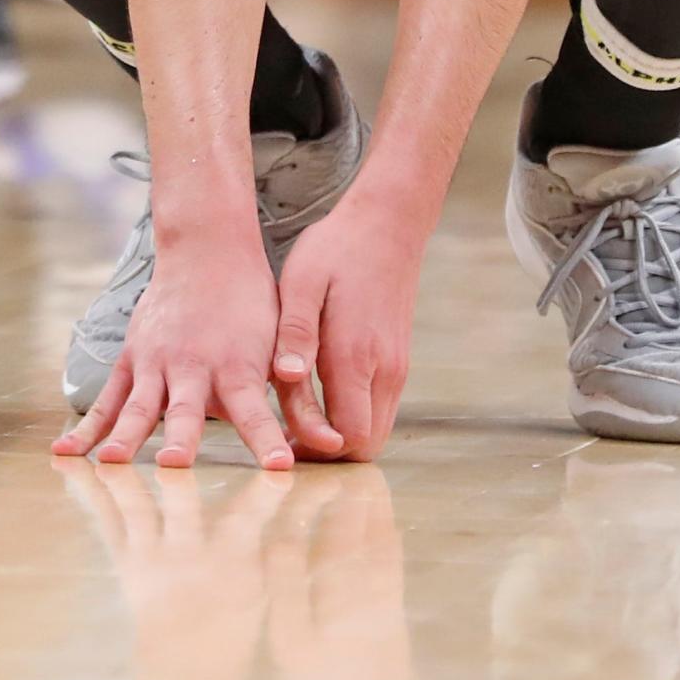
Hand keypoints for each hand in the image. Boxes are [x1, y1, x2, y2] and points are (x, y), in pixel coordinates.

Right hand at [51, 236, 343, 468]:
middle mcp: (194, 366)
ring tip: (112, 466)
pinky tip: (65, 454)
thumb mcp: (281, 344)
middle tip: (176, 464)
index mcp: (236, 365)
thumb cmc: (253, 305)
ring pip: (139, 406)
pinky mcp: (132, 359)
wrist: (208, 250)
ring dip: (128, 437)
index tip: (280, 468)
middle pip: (188, 409)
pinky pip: (107, 399)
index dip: (267, 439)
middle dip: (184, 438)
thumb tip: (336, 444)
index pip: (256, 410)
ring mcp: (157, 363)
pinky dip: (88, 427)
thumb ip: (300, 399)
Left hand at [272, 189, 425, 460]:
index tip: (281, 440)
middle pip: (366, 447)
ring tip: (298, 419)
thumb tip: (285, 377)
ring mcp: (396, 367)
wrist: (389, 224)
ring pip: (376, 430)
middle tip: (286, 437)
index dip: (317, 452)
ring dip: (341, 437)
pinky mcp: (398, 360)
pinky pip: (380, 408)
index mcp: (356, 356)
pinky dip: (354, 417)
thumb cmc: (338, 249)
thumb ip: (295, 333)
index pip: (349, 438)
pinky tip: (321, 398)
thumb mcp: (303, 281)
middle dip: (328, 454)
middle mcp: (384, 370)